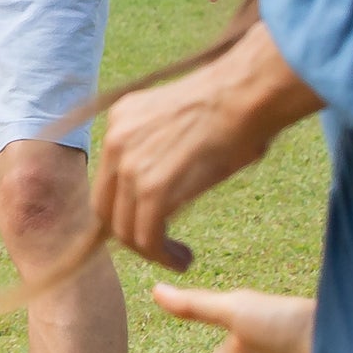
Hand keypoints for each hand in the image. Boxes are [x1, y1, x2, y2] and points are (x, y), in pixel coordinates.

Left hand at [90, 24, 319, 267]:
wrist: (247, 92)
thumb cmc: (234, 104)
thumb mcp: (181, 120)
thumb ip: (160, 149)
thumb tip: (167, 186)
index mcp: (120, 120)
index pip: (106, 179)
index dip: (123, 210)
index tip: (148, 225)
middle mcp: (115, 140)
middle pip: (106, 208)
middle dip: (131, 236)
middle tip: (160, 248)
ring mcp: (129, 164)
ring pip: (124, 228)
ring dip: (151, 251)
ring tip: (179, 258)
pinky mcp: (152, 186)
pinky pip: (146, 234)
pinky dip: (162, 255)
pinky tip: (183, 259)